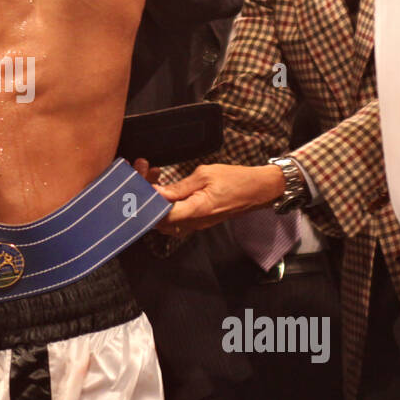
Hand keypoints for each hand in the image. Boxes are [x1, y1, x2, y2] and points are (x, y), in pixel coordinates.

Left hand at [155, 163, 284, 233]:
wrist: (258, 189)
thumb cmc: (235, 179)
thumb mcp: (205, 175)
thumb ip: (180, 186)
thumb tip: (158, 192)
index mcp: (196, 210)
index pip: (162, 216)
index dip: (149, 204)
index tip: (142, 187)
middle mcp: (195, 222)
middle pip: (161, 222)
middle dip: (149, 203)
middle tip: (146, 180)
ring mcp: (197, 224)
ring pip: (167, 222)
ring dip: (158, 205)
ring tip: (155, 182)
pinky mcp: (200, 221)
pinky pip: (177, 219)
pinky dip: (168, 207)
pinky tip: (167, 191)